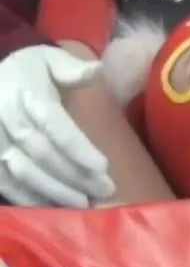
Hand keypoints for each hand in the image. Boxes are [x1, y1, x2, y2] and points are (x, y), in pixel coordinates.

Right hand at [0, 46, 112, 205]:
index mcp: (26, 93)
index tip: (103, 166)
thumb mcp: (51, 60)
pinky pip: (3, 181)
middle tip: (104, 189)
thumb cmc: (30, 69)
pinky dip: (27, 197)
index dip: (77, 148)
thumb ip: (72, 68)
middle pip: (40, 152)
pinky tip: (52, 207)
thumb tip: (96, 69)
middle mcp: (5, 116)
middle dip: (74, 174)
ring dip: (53, 191)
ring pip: (21, 171)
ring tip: (84, 204)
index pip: (53, 124)